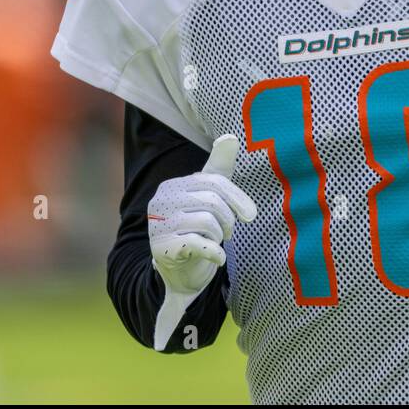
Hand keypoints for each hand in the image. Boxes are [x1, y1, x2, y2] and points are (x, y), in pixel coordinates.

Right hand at [147, 134, 256, 350]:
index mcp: (172, 186)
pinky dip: (216, 253)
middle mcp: (160, 202)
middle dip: (228, 220)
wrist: (180, 272)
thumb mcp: (208, 196)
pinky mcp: (163, 249)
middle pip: (212, 201)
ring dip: (219, 236)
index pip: (213, 181)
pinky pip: (200, 244)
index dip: (237, 198)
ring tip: (214, 242)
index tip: (250, 216)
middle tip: (228, 233)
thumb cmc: (196, 228)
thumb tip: (231, 136)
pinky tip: (218, 259)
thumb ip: (219, 168)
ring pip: (208, 222)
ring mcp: (158, 225)